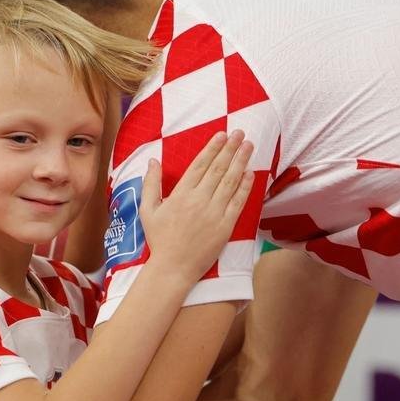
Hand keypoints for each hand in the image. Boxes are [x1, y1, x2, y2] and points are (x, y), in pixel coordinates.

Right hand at [139, 131, 254, 282]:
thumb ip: (151, 183)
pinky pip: (238, 202)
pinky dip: (246, 186)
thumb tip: (153, 160)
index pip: (200, 164)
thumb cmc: (159, 239)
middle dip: (230, 148)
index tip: (222, 134)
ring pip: (230, 181)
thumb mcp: (148, 209)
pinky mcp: (226, 226)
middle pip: (218, 168)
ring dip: (240, 161)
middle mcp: (199, 200)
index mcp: (181, 194)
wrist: (173, 267)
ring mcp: (214, 213)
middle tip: (240, 133)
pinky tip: (251, 173)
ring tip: (248, 146)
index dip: (212, 148)